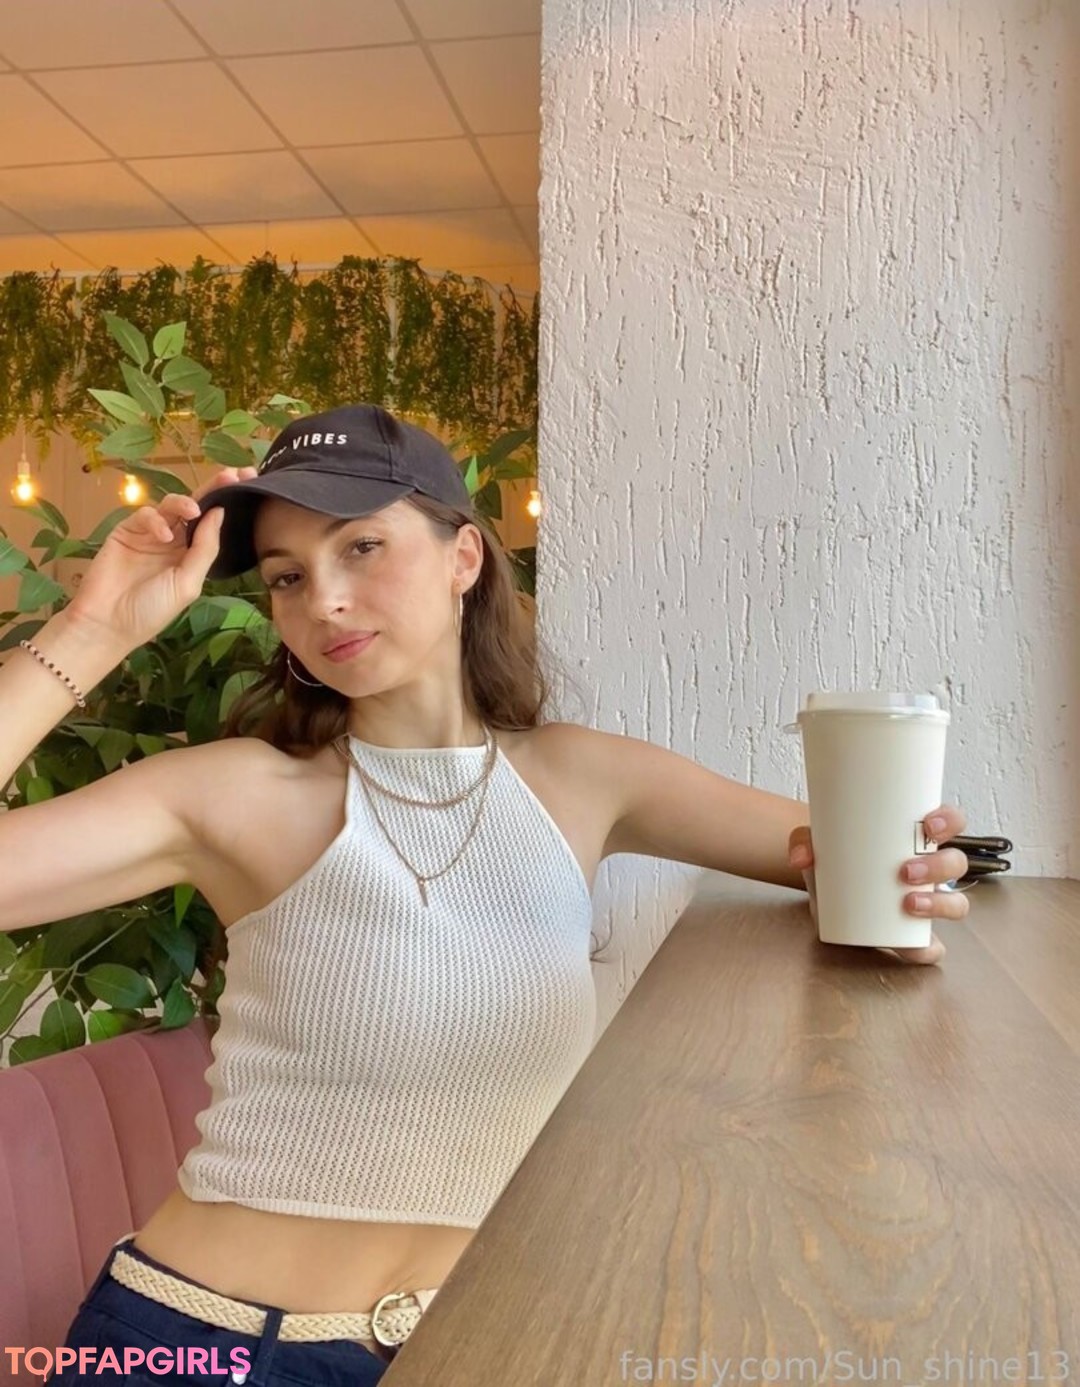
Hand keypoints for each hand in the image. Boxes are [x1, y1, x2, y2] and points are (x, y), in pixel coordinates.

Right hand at [67, 466, 258, 650]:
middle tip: (232, 474)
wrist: (108, 624)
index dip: (228, 502)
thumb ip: (205, 549)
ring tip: (193, 510)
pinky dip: (155, 520)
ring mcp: (150, 534)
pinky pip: (145, 515)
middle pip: (196, 507)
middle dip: (214, 488)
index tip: (248, 481)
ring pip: (171, 506)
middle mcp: (174, 541)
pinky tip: (163, 535)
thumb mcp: (188, 583)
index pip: (213, 522)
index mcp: (192, 554)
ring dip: (184, 503)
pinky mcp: (126, 531)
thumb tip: (219, 513)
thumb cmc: (152, 610)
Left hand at [787, 805, 970, 966]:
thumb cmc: (835, 860)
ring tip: (908, 904)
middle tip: (906, 871)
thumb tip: (801, 856)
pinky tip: (916, 945)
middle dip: (940, 866)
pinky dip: (930, 948)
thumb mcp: (817, 844)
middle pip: (957, 863)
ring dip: (940, 904)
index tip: (929, 824)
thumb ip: (804, 841)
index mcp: (914, 838)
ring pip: (956, 904)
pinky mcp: (915, 935)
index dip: (950, 820)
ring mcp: (927, 902)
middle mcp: (929, 870)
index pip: (949, 821)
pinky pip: (935, 946)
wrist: (826, 897)